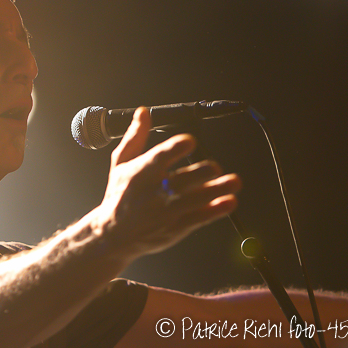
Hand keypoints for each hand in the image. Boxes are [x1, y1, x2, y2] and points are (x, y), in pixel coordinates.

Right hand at [98, 107, 240, 256]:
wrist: (114, 234)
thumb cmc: (119, 195)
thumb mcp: (120, 163)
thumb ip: (135, 137)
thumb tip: (143, 112)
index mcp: (141, 172)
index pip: (160, 157)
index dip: (176, 148)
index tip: (190, 141)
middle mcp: (155, 192)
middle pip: (184, 179)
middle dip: (203, 171)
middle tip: (213, 167)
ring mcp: (167, 211)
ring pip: (197, 199)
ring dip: (217, 189)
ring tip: (234, 182)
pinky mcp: (176, 227)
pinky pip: (200, 218)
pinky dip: (216, 210)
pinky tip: (229, 201)